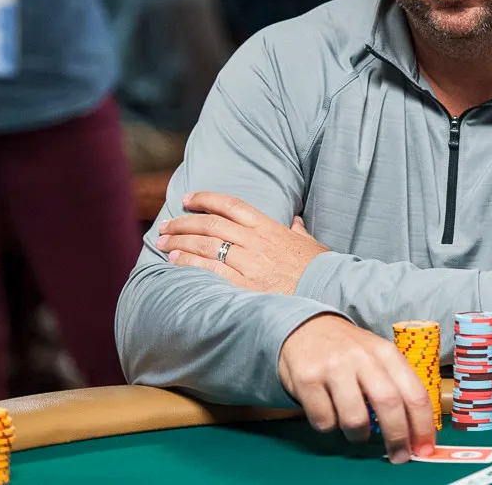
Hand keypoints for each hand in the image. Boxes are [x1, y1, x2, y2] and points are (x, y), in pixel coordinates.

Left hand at [156, 192, 330, 294]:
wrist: (329, 292)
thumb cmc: (320, 269)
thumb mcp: (309, 243)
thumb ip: (298, 230)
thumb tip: (294, 221)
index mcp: (269, 227)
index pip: (232, 205)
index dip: (206, 199)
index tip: (188, 199)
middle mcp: (256, 241)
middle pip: (211, 224)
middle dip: (184, 222)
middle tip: (165, 225)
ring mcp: (249, 263)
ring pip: (206, 244)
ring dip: (180, 241)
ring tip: (163, 242)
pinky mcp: (245, 286)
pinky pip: (210, 270)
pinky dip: (189, 262)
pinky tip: (175, 260)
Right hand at [278, 315, 436, 462]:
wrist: (307, 328)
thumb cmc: (349, 351)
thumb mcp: (377, 356)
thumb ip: (395, 385)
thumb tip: (414, 431)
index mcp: (386, 353)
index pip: (414, 393)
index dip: (423, 425)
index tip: (424, 447)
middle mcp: (362, 357)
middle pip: (389, 404)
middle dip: (397, 437)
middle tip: (398, 455)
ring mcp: (333, 367)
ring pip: (355, 419)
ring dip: (358, 435)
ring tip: (355, 430)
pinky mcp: (307, 379)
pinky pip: (324, 421)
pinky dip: (329, 426)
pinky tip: (329, 413)